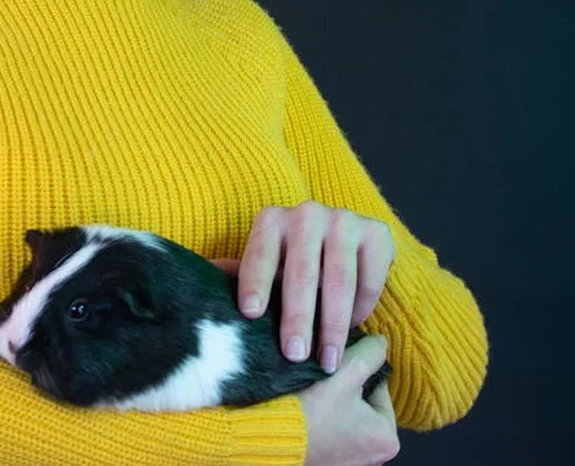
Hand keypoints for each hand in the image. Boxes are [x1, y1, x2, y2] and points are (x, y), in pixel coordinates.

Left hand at [211, 201, 394, 372]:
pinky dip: (362, 307)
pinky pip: (369, 278)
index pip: (260, 255)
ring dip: (333, 325)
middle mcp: (306, 214)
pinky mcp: (377, 232)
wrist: (342, 238)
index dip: (254, 283)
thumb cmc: (288, 262)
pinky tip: (354, 328)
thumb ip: (238, 280)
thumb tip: (196, 296)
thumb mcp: (263, 267)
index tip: (249, 314)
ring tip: (327, 360)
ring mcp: (344, 220)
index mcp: (271, 220)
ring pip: (339, 281)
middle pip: (301, 274)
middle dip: (297, 318)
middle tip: (294, 355)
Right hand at [297, 334, 399, 465]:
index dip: (356, 370)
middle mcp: (373, 458)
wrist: (264, 437)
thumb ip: (370, 353)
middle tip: (322, 382)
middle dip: (344, 390)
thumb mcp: (347, 371)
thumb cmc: (309, 411)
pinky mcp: (325, 463)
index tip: (336, 366)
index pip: (378, 388)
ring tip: (312, 396)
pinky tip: (305, 412)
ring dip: (330, 404)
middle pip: (361, 405)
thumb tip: (379, 343)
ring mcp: (347, 463)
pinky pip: (328, 433)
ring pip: (343, 418)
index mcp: (387, 439)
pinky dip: (319, 422)